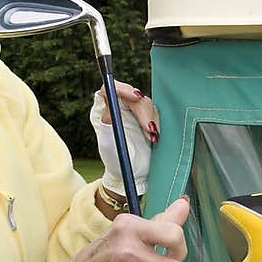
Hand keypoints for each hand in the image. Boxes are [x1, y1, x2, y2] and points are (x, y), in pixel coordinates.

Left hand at [90, 82, 158, 196]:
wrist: (130, 173)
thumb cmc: (114, 159)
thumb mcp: (108, 142)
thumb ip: (109, 121)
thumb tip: (109, 100)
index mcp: (105, 109)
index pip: (111, 89)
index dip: (123, 89)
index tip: (136, 97)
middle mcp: (119, 107)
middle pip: (132, 96)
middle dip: (143, 111)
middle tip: (149, 129)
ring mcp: (134, 112)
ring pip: (146, 104)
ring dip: (151, 120)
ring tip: (152, 138)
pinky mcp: (147, 118)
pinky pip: (155, 113)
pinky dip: (156, 124)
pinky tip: (155, 137)